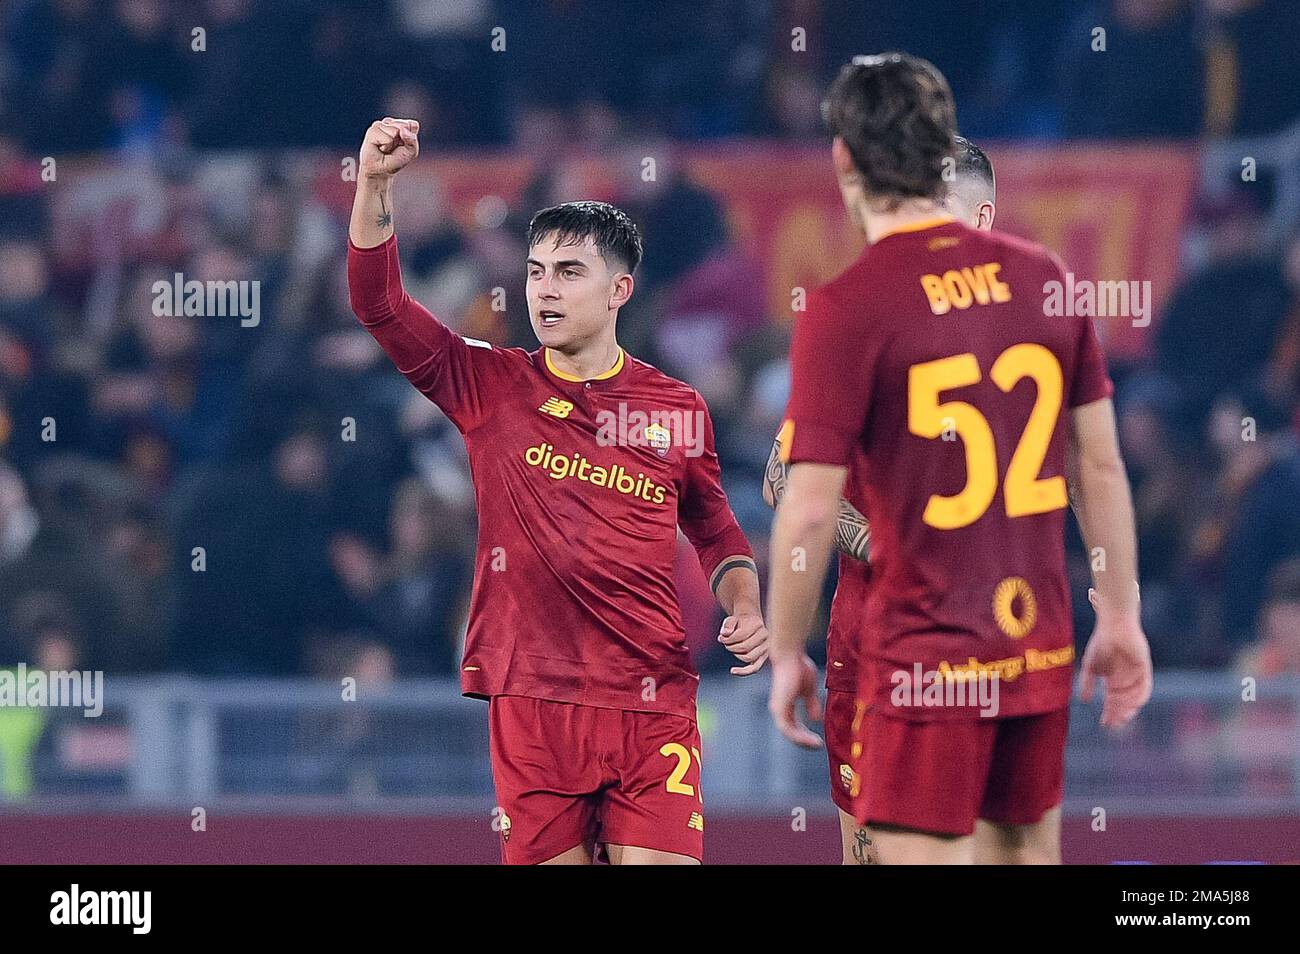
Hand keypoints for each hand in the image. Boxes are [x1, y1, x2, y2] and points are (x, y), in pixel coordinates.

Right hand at [359, 117, 419, 178]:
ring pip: (395, 131)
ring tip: (386, 148)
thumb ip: (412, 140)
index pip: (413, 125)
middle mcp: (391, 123)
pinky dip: (386, 146)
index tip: (404, 146)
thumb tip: (402, 129)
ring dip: (393, 144)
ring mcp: (381, 125)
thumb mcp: (411, 152)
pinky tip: (380, 148)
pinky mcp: (372, 130)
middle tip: (394, 148)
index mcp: (402, 125)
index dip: (411, 138)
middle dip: (402, 141)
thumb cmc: (395, 160)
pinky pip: (386, 138)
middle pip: (404, 125)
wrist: (381, 170)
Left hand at [719, 611, 767, 675]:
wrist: (749, 622)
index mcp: (758, 624)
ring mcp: (765, 647)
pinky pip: (754, 668)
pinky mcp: (763, 656)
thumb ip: (727, 624)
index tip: (721, 637)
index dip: (728, 639)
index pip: (741, 635)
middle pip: (745, 647)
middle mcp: (765, 636)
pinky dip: (743, 671)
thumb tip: (724, 633)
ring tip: (730, 647)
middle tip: (724, 643)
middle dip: (731, 646)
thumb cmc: (739, 622)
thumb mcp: (731, 619)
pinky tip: (732, 671)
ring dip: (735, 654)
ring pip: (748, 657)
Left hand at [768, 653, 823, 748]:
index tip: (818, 740)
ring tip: (817, 744)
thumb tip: (816, 719)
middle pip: (791, 733)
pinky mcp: (779, 708)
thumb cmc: (798, 667)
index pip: (794, 726)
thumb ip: (811, 704)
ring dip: (803, 741)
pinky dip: (799, 736)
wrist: (790, 655)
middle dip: (805, 741)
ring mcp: (777, 709)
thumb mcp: (809, 689)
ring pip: (789, 734)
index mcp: (785, 705)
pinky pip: (788, 729)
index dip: (805, 735)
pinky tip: (812, 740)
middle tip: (818, 745)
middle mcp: (779, 709)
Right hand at [1078, 597, 1152, 728]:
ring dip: (1128, 708)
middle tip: (1114, 725)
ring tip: (1121, 716)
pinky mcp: (1144, 667)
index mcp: (1113, 679)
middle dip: (1119, 714)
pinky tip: (1133, 704)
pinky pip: (1145, 686)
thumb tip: (1083, 700)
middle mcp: (1126, 680)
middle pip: (1125, 703)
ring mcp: (1136, 674)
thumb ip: (1087, 682)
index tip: (1104, 724)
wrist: (1113, 625)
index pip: (1113, 701)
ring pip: (1135, 698)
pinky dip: (1139, 696)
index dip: (1109, 713)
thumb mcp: (1091, 665)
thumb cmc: (1101, 642)